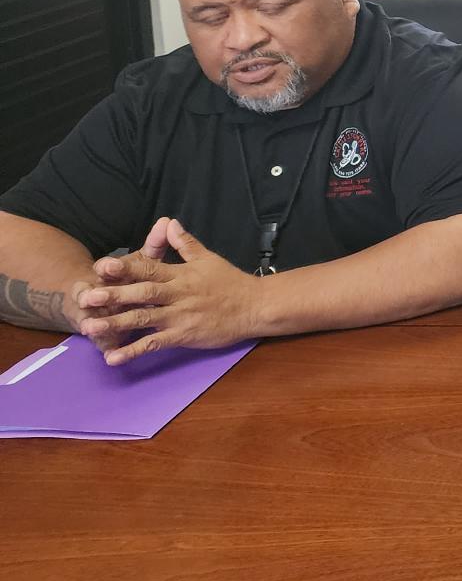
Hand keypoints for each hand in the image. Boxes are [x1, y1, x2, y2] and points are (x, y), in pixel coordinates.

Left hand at [74, 221, 266, 366]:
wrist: (255, 307)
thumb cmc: (230, 282)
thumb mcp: (208, 258)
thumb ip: (186, 243)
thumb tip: (169, 222)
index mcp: (181, 274)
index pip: (149, 268)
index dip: (125, 267)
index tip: (101, 267)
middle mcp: (177, 294)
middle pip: (142, 293)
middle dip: (115, 295)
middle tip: (88, 297)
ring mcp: (180, 316)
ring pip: (144, 319)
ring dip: (116, 323)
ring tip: (91, 328)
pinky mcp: (184, 335)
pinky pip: (155, 344)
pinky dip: (134, 351)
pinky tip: (113, 358)